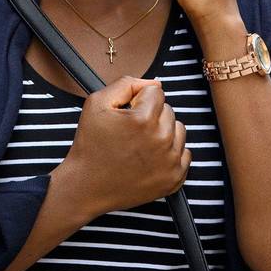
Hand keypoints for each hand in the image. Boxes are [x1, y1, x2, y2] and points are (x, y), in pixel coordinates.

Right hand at [59, 75, 189, 216]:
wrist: (86, 187)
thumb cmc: (90, 145)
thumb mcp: (97, 103)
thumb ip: (126, 83)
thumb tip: (155, 83)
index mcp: (143, 120)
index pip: (156, 91)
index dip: (138, 99)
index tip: (127, 114)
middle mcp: (161, 140)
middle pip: (168, 110)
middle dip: (151, 116)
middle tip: (130, 132)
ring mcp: (169, 162)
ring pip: (178, 130)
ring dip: (163, 132)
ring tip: (140, 144)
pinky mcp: (174, 178)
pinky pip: (185, 153)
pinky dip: (171, 153)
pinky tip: (150, 157)